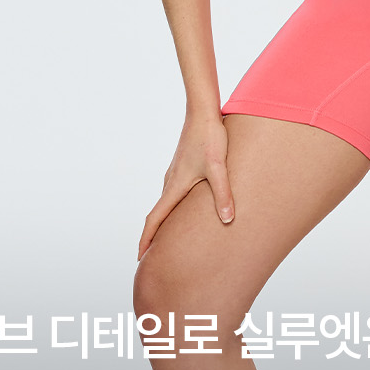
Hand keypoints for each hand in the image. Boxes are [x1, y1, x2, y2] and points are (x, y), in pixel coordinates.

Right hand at [137, 110, 234, 258]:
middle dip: (153, 237)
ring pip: (166, 204)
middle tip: (152, 257)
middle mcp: (171, 182)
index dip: (147, 240)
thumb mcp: (218, 167)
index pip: (155, 219)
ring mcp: (176, 174)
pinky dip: (173, 209)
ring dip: (163, 222)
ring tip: (168, 240)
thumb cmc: (210, 137)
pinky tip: (184, 211)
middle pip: (157, 215)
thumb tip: (228, 220)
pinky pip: (174, 194)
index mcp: (174, 186)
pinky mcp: (183, 167)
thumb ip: (222, 194)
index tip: (141, 258)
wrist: (202, 112)